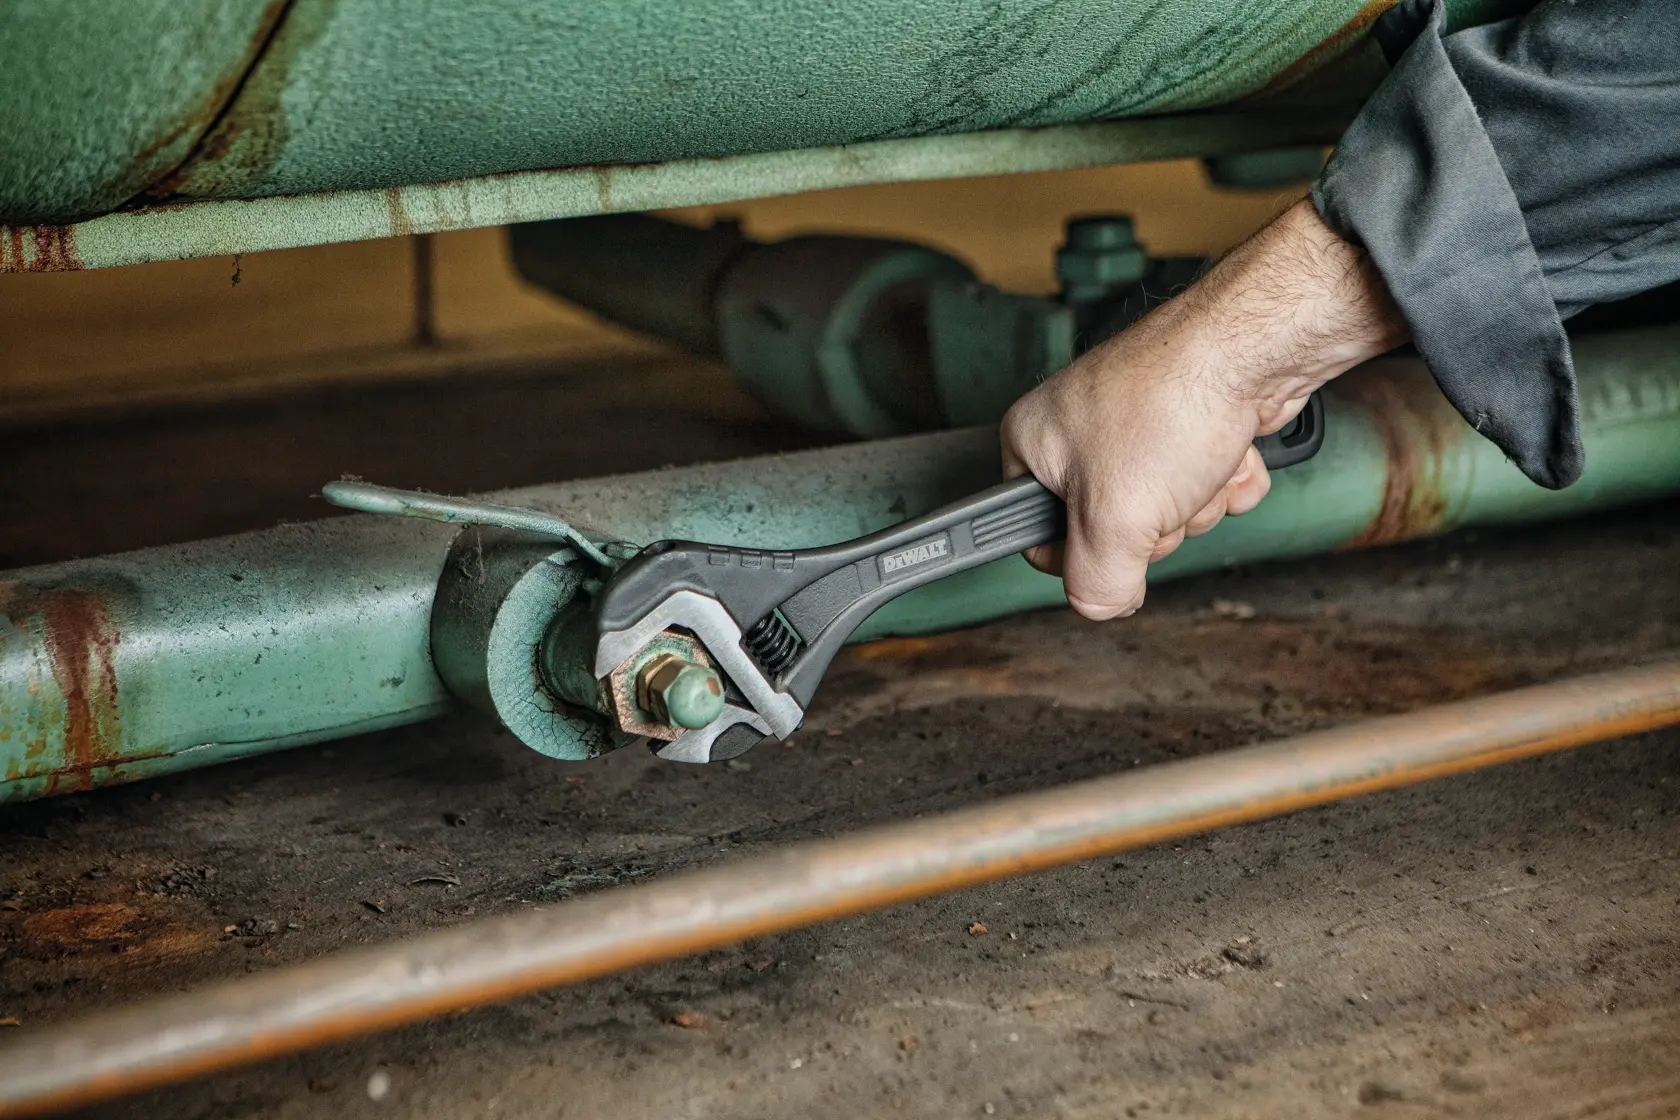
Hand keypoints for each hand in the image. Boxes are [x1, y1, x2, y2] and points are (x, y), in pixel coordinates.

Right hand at [1000, 200, 1406, 620]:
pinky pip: (1204, 482)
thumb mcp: (1115, 520)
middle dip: (1156, 523)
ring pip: (1165, 510)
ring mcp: (1136, 424)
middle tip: (1164, 492)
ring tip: (1200, 462)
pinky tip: (1229, 450)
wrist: (1255, 346)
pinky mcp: (1188, 420)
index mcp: (1033, 443)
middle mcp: (1078, 429)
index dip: (1084, 554)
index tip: (1114, 540)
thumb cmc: (1173, 401)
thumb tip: (1100, 604)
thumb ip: (1095, 583)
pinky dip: (1225, 477)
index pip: (1038, 538)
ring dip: (1197, 502)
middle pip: (1111, 530)